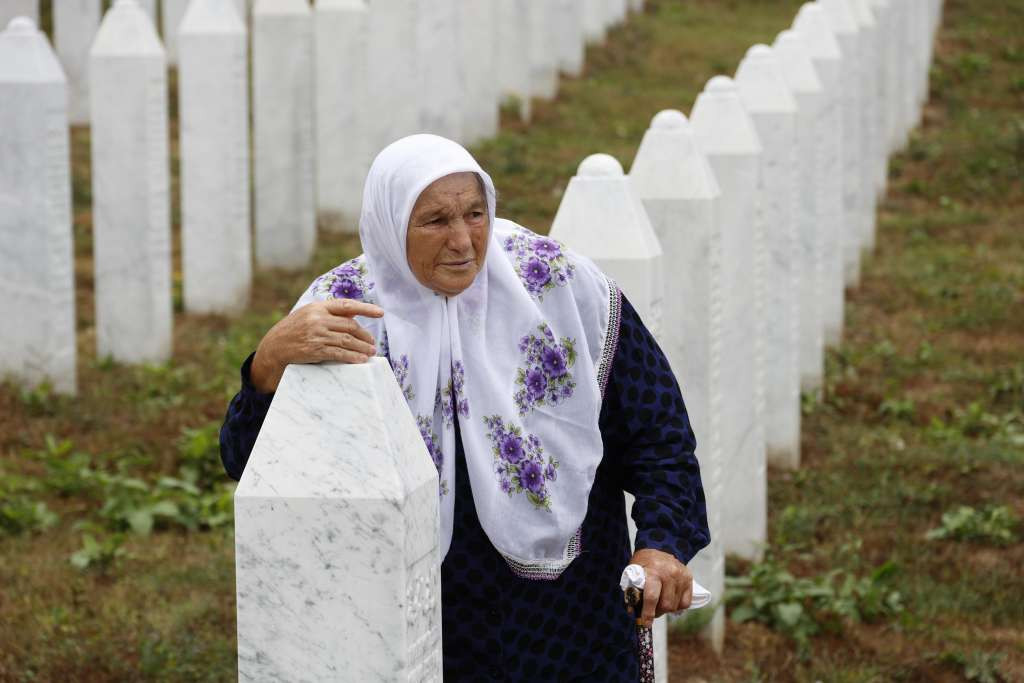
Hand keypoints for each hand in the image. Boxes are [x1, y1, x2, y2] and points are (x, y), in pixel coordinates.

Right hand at [250, 299, 384, 392]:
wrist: (274, 347)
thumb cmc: (294, 330)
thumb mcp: (308, 315)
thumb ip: (329, 314)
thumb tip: (354, 316)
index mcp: (318, 307)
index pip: (347, 305)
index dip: (366, 308)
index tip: (380, 312)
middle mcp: (318, 319)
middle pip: (350, 326)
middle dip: (365, 335)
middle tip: (373, 343)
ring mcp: (317, 334)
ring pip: (347, 340)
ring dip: (363, 347)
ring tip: (371, 352)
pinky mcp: (315, 349)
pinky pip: (339, 353)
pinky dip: (353, 356)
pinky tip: (361, 360)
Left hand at [628, 548, 692, 626]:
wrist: (658, 548)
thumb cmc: (644, 563)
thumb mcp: (633, 573)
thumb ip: (632, 592)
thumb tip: (634, 612)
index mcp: (653, 571)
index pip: (652, 597)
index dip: (648, 613)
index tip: (646, 623)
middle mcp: (670, 573)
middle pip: (666, 604)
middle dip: (657, 612)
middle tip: (651, 612)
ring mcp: (681, 576)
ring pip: (675, 606)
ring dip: (666, 610)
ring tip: (659, 603)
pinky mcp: (689, 578)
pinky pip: (685, 603)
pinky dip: (677, 606)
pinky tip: (670, 600)